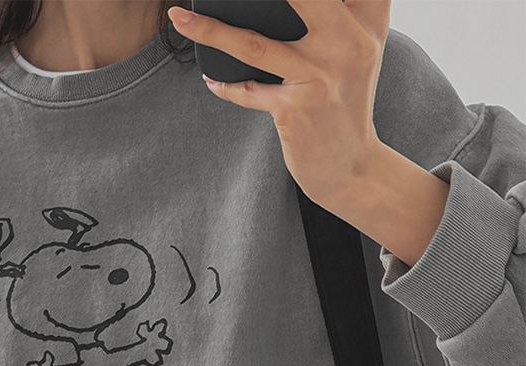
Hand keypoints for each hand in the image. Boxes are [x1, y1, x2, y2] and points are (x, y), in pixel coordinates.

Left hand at [167, 0, 390, 210]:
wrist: (352, 169)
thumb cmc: (346, 103)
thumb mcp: (360, 52)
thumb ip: (342, 14)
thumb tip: (279, 3)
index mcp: (367, 23)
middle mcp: (348, 45)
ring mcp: (319, 77)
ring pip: (255, 43)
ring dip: (210, 30)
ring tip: (180, 17)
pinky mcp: (295, 110)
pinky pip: (247, 91)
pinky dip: (225, 86)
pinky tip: (210, 78)